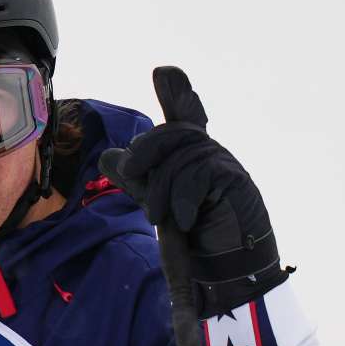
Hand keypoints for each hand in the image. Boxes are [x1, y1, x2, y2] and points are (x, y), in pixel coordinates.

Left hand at [98, 67, 286, 316]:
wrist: (226, 274)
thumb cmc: (196, 242)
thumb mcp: (158, 205)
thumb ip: (137, 180)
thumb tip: (108, 156)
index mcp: (193, 158)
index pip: (186, 116)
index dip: (177, 93)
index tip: (164, 72)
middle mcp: (212, 156)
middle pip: (174, 133)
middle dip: (146, 150)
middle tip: (129, 173)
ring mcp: (226, 166)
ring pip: (183, 155)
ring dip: (162, 187)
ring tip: (159, 216)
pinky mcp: (236, 181)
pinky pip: (199, 174)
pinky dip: (183, 199)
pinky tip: (185, 221)